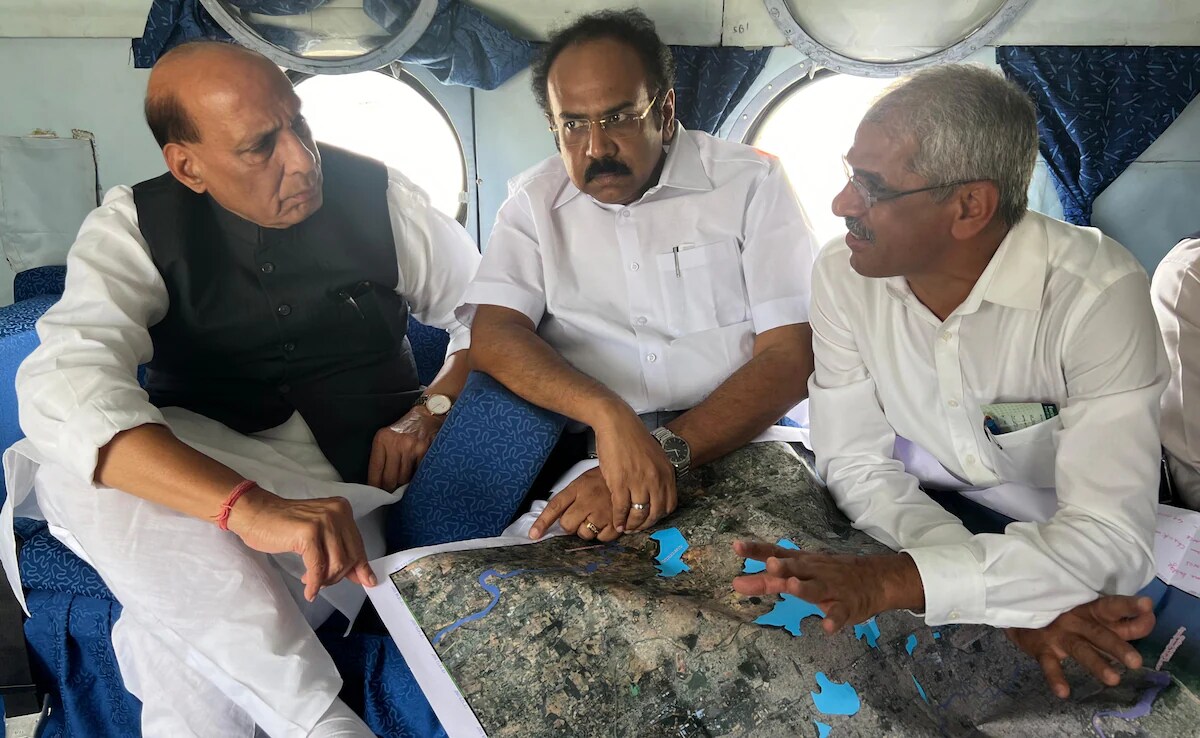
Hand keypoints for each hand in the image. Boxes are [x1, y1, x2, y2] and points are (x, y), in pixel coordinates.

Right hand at [226, 486, 376, 600]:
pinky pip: (318, 567)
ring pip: (337, 564)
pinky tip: (309, 590)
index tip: (367, 581)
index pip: (358, 544)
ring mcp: (323, 521)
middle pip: (351, 556)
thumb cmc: (283, 524)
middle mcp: (336, 512)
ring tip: (312, 581)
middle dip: (338, 576)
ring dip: (325, 580)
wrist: (255, 513)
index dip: (361, 567)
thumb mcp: (318, 533)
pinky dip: (315, 583)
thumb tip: (362, 575)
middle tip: (323, 582)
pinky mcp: (308, 533)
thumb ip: (339, 549)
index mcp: (342, 509)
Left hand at [367, 406, 442, 490]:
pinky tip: (414, 478)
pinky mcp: (424, 451)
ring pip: (403, 478)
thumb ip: (382, 455)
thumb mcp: (387, 437)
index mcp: (382, 439)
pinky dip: (415, 478)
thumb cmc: (404, 428)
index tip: (375, 494)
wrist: (426, 415)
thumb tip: (378, 482)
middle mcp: (396, 443)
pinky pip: (417, 473)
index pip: (375, 469)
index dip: (375, 485)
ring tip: (402, 487)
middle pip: (389, 477)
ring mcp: (411, 448)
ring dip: (402, 485)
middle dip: (389, 488)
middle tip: (389, 494)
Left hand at [529, 468, 618, 541]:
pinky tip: (607, 522)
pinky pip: (602, 539)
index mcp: (578, 488)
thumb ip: (570, 498)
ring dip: (587, 530)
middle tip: (580, 517)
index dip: (542, 522)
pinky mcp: (616, 522)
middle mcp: (588, 500)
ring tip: (596, 518)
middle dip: (571, 525)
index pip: (555, 506)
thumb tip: (555, 518)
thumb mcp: (583, 481)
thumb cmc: (605, 480)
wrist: (631, 476)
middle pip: (567, 525)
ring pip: (584, 534)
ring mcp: (602, 512)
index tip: (534, 534)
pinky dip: (603, 534)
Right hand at [593, 406, 676, 531]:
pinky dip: (619, 519)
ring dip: (632, 525)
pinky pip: (622, 508)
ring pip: (639, 514)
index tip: (650, 520)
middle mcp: (656, 479)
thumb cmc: (632, 437)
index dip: (659, 516)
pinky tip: (616, 523)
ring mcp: (639, 481)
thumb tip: (654, 491)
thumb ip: (656, 474)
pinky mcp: (620, 482)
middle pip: (655, 512)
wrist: (617, 422)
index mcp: (666, 472)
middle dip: (645, 524)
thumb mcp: (653, 456)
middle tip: (636, 528)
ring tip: (625, 527)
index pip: (669, 504)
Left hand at [731, 541, 922, 633]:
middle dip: (783, 566)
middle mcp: (814, 572)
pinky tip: (827, 627)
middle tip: (770, 564)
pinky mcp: (847, 606)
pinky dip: (834, 619)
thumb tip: (736, 584)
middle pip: (797, 568)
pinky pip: (840, 613)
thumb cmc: (828, 574)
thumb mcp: (799, 572)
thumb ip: (767, 580)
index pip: (776, 553)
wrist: (875, 579)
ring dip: (804, 587)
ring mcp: (832, 588)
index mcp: (801, 563)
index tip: (736, 546)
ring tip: (792, 586)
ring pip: (816, 588)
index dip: (757, 550)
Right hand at [1005, 595, 1154, 698]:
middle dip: (1118, 647)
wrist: (1021, 610)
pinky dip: (1055, 678)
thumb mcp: (1093, 613)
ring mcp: (1059, 634)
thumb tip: (1149, 620)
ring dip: (1096, 664)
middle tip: (1136, 662)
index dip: (1130, 608)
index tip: (1147, 606)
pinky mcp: (1042, 648)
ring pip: (1080, 650)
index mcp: (1091, 609)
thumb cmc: (1066, 612)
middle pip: (1100, 634)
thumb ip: (1120, 621)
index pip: (1113, 607)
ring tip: (1113, 680)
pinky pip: (1049, 664)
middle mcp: (1077, 620)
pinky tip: (1063, 693)